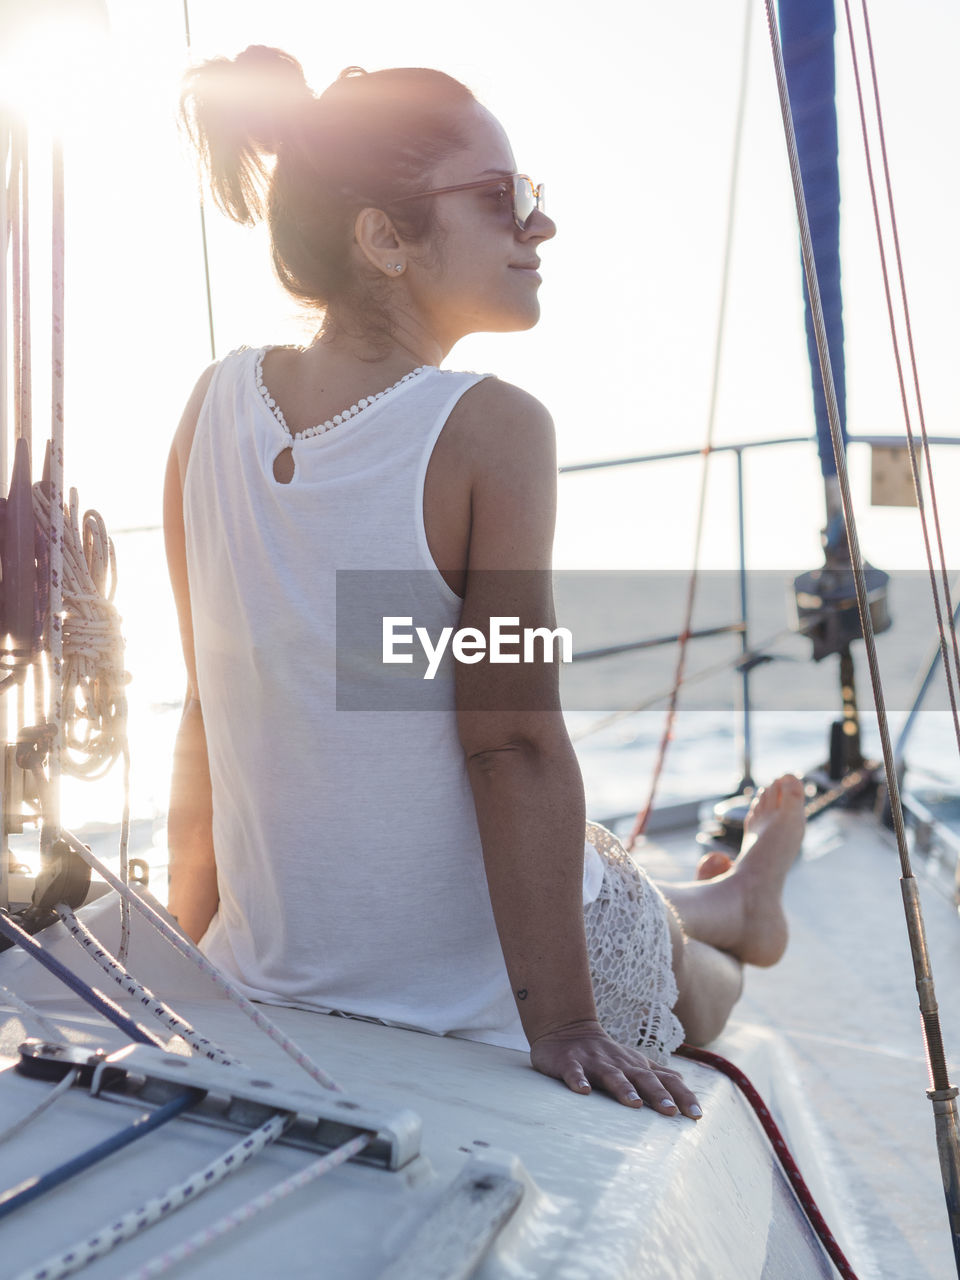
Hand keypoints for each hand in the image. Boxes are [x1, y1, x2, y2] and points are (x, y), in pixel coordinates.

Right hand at [529, 1019, 701, 1118]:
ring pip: (612, 1076)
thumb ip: (658, 1075)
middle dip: (658, 1094)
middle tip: (671, 1112)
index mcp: (638, 1067)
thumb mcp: (634, 1063)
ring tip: (634, 1103)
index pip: (666, 1081)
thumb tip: (684, 1085)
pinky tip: (583, 1091)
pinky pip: (574, 1072)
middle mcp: (621, 1064)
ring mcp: (595, 1063)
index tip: (697, 1116)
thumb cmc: (607, 1054)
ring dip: (623, 1088)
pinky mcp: (570, 1063)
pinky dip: (578, 1080)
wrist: (568, 1029)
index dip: (682, 1096)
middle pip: (643, 1079)